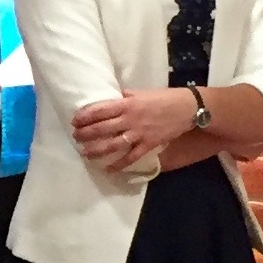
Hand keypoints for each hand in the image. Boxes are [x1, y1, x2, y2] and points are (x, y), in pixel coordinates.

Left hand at [71, 89, 192, 173]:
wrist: (187, 108)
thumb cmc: (164, 97)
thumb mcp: (141, 93)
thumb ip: (125, 98)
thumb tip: (110, 100)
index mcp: (127, 104)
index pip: (101, 110)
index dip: (85, 116)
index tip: (75, 120)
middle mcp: (130, 119)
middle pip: (103, 128)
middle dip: (86, 133)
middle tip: (75, 137)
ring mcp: (139, 133)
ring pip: (113, 144)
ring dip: (97, 150)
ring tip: (85, 153)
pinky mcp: (148, 144)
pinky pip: (131, 157)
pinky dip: (119, 165)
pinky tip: (109, 169)